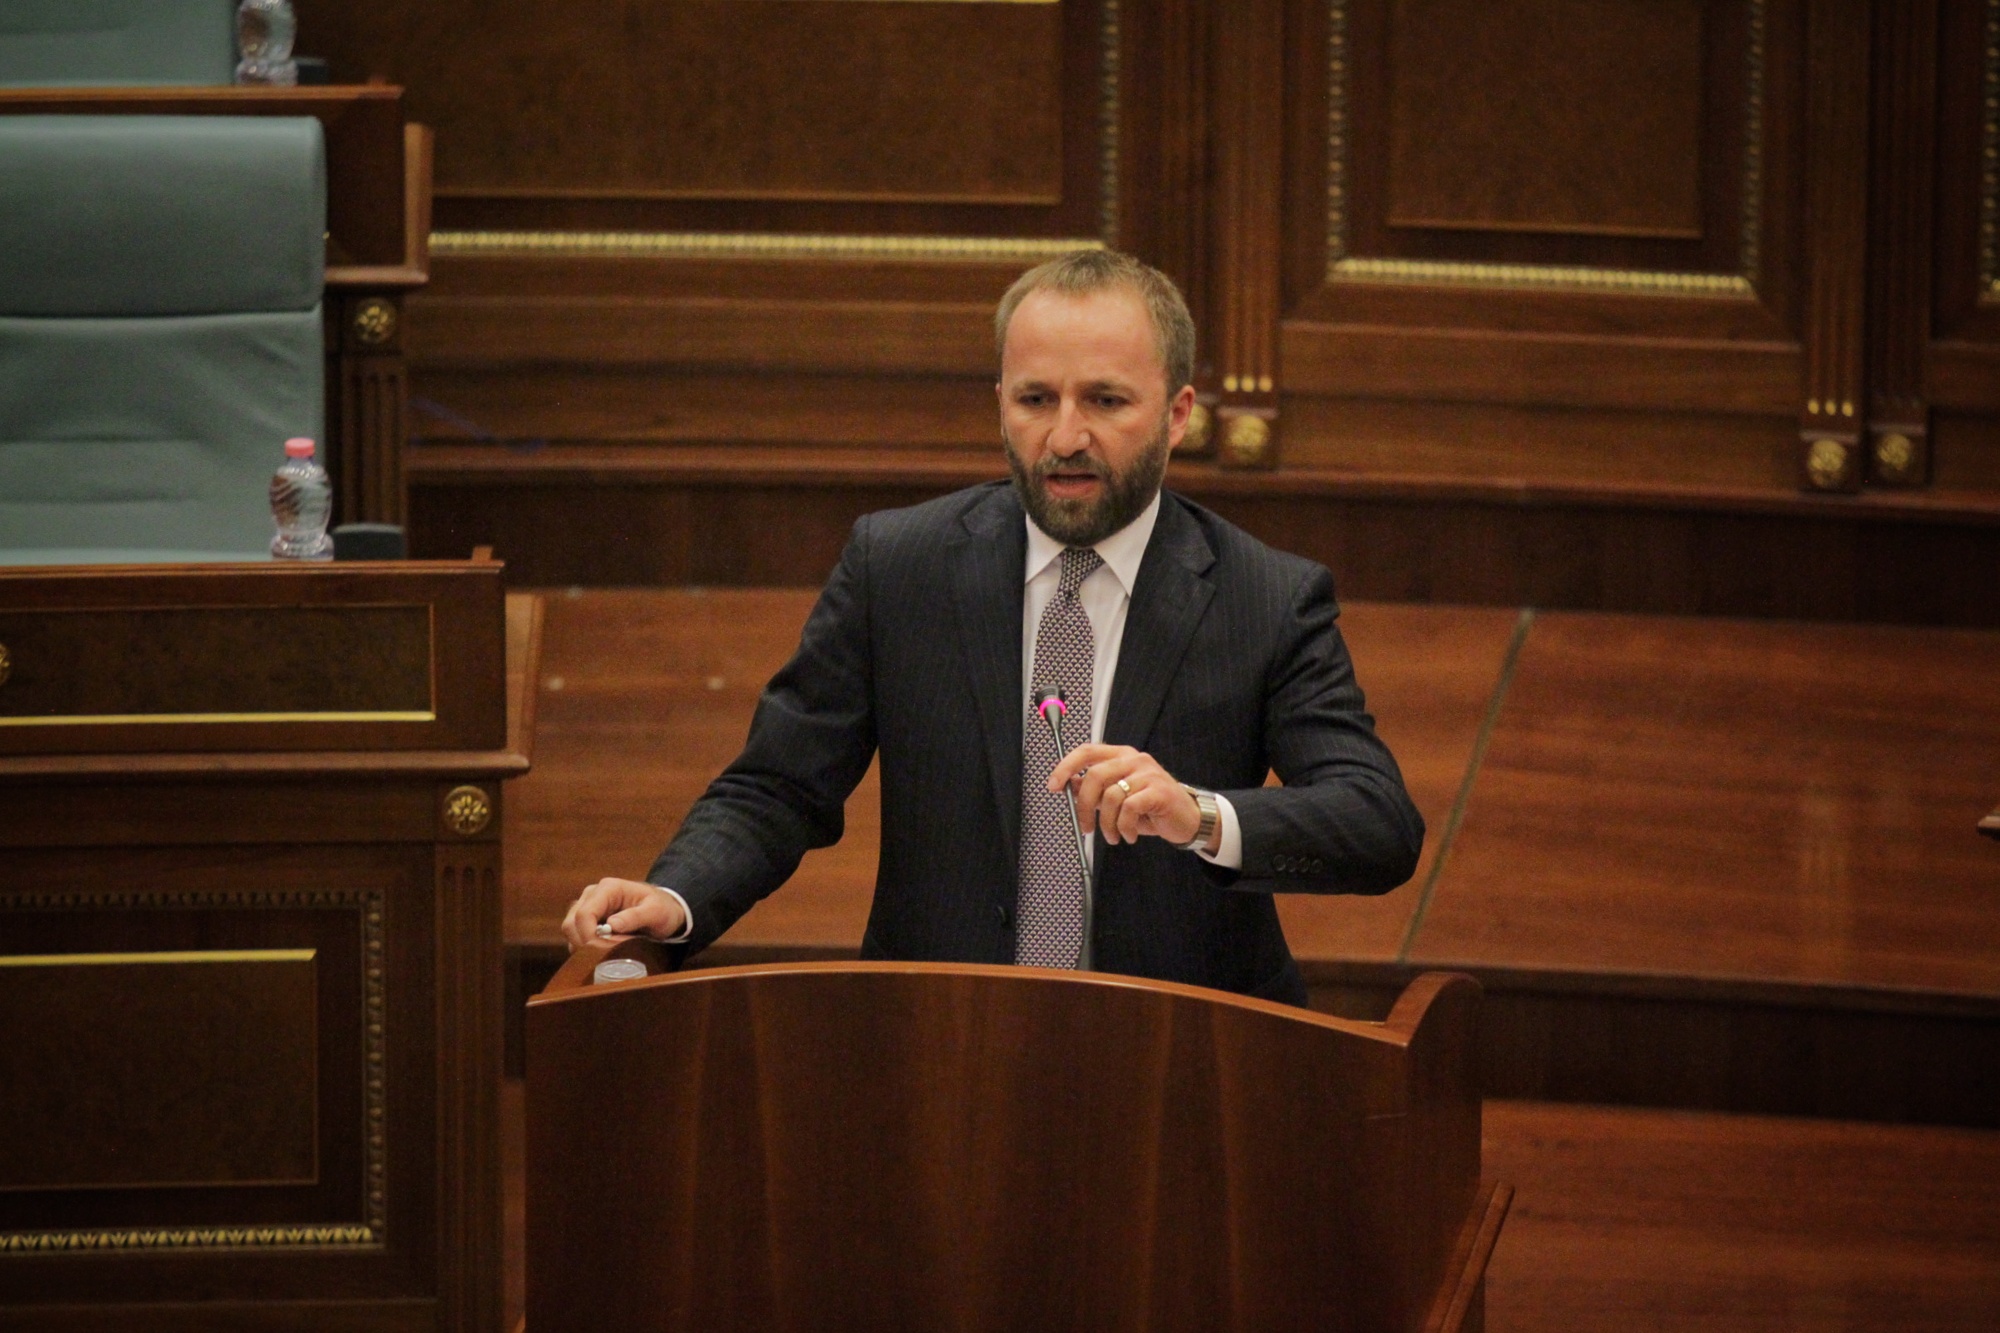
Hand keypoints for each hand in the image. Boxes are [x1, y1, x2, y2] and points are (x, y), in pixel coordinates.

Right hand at [562, 877, 685, 951]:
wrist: (665, 910)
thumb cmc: (662, 909)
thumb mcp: (656, 912)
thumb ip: (635, 917)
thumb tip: (610, 925)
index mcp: (608, 888)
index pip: (584, 914)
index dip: (588, 936)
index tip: (602, 951)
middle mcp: (592, 895)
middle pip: (571, 923)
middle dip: (585, 943)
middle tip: (607, 955)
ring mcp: (587, 907)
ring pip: (570, 931)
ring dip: (585, 946)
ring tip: (609, 951)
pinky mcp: (587, 920)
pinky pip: (576, 937)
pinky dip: (586, 948)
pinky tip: (604, 951)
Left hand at [1046, 743, 1209, 849]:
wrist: (1187, 819)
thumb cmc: (1152, 807)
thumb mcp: (1119, 797)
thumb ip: (1096, 789)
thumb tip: (1069, 786)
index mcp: (1121, 756)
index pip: (1087, 751)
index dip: (1066, 766)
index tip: (1054, 785)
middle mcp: (1134, 760)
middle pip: (1095, 776)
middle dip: (1085, 806)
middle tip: (1086, 826)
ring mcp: (1148, 774)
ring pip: (1111, 796)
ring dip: (1107, 823)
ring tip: (1113, 836)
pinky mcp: (1159, 791)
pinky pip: (1129, 808)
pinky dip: (1124, 827)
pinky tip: (1129, 835)